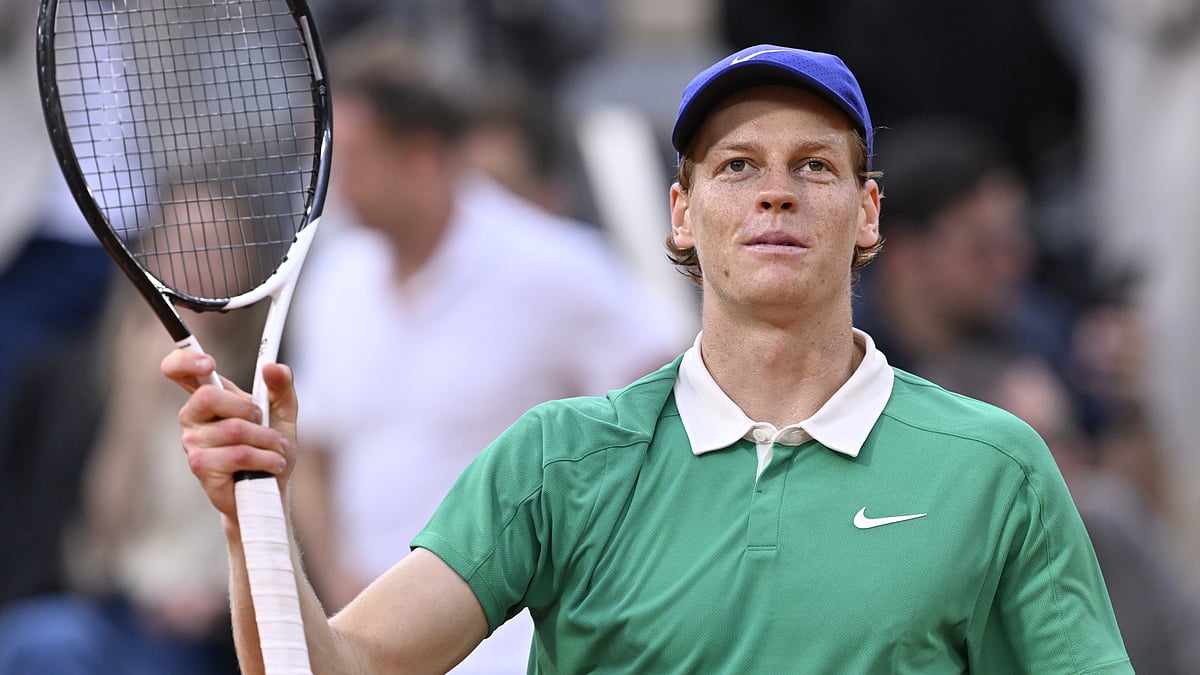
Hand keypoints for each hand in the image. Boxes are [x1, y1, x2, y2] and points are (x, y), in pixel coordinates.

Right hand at [161, 349, 298, 517]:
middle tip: (262, 422)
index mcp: (208, 396)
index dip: (185, 361)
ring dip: (267, 440)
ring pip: (234, 429)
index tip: (209, 363)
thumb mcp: (282, 412)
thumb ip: (281, 386)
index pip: (179, 370)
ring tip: (275, 451)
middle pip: (208, 396)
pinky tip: (271, 465)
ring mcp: (193, 442)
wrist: (272, 487)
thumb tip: (273, 366)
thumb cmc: (270, 447)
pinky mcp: (201, 466)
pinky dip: (265, 459)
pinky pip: (238, 454)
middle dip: (248, 409)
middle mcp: (194, 416)